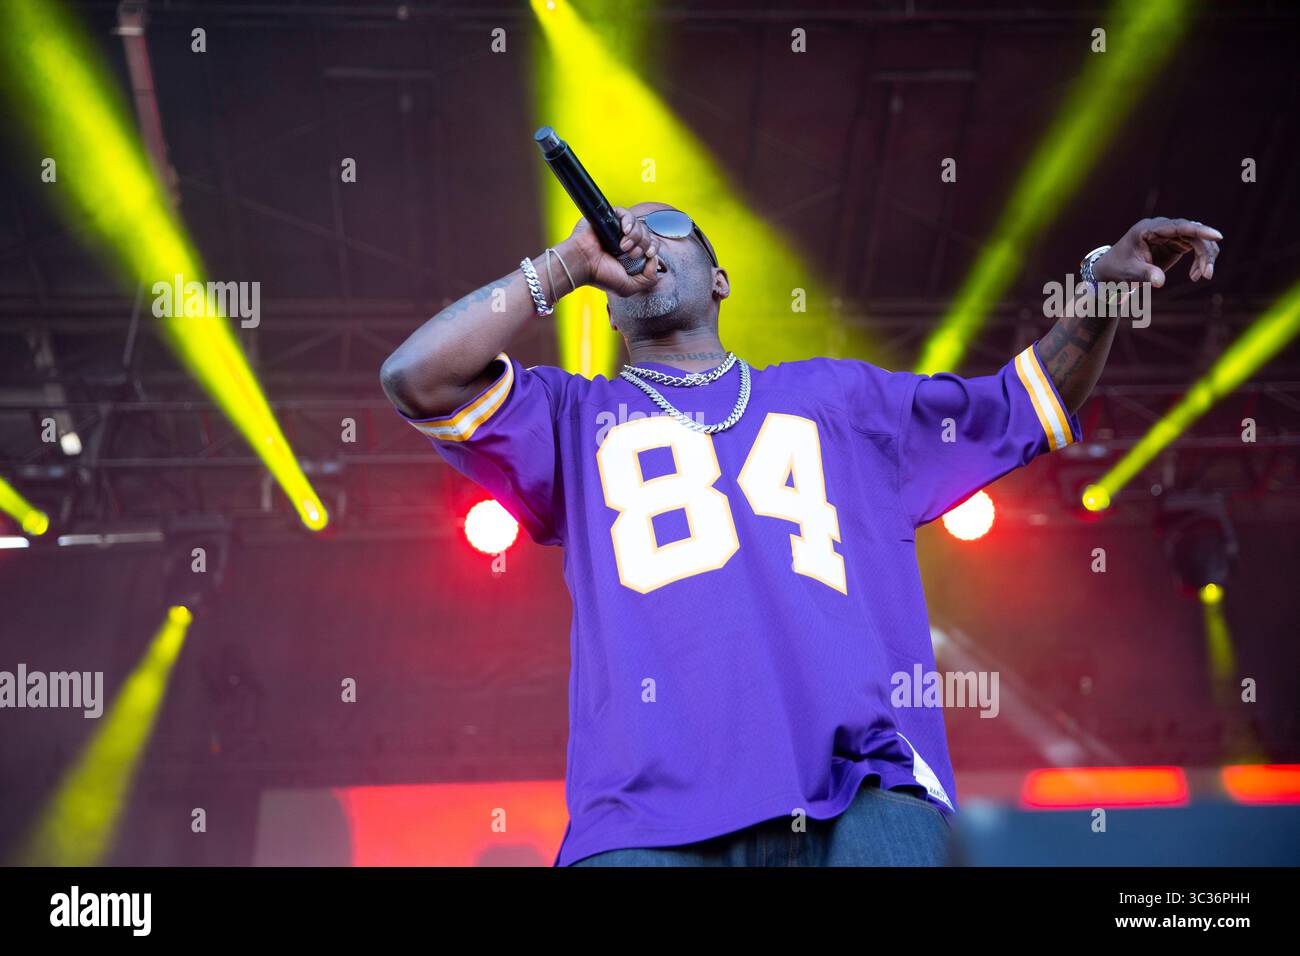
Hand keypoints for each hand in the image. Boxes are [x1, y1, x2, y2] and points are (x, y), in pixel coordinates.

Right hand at [558, 207, 662, 296]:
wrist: (582, 264)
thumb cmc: (600, 276)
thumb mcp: (629, 287)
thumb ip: (648, 280)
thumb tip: (655, 260)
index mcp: (631, 254)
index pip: (651, 245)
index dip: (653, 248)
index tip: (648, 255)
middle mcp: (625, 240)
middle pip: (647, 234)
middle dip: (643, 244)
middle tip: (630, 253)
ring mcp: (617, 228)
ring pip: (639, 224)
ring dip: (635, 236)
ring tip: (623, 246)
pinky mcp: (608, 218)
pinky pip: (625, 213)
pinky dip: (629, 221)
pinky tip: (624, 230)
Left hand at [1095, 217, 1222, 287]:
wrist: (1112, 269)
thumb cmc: (1117, 268)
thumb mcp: (1128, 272)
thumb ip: (1144, 274)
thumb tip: (1160, 282)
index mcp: (1149, 229)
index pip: (1179, 226)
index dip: (1199, 230)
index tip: (1217, 236)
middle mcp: (1162, 228)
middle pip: (1193, 233)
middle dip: (1204, 252)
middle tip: (1207, 274)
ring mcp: (1171, 234)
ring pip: (1198, 240)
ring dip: (1205, 258)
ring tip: (1201, 277)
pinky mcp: (1176, 243)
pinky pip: (1196, 247)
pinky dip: (1200, 261)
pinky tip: (1195, 275)